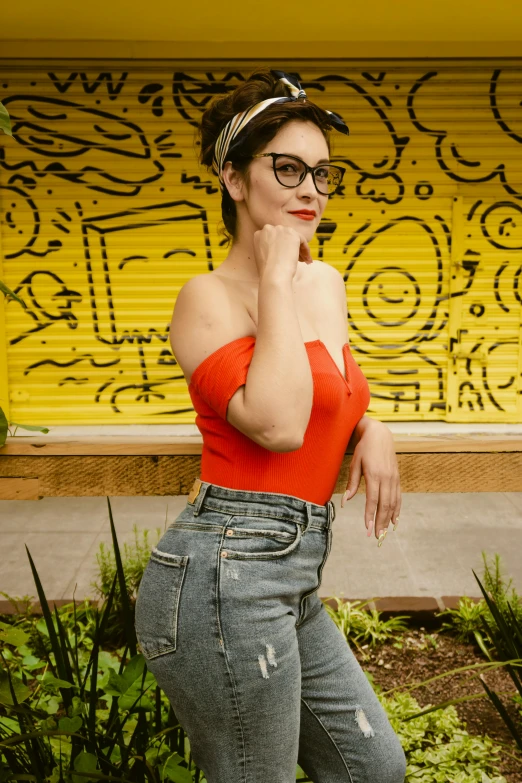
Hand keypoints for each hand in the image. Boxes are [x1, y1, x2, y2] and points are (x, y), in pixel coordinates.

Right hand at [253, 224, 312, 283]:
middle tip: (297, 259)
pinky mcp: (292, 234)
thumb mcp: (262, 256)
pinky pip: (302, 240)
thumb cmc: (267, 271)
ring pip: (293, 238)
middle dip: (290, 247)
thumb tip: (279, 250)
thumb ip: (268, 248)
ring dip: (299, 249)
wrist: (273, 274)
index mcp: (258, 235)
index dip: (280, 247)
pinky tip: (307, 260)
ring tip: (303, 261)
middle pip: (283, 236)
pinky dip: (305, 250)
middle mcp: (268, 229)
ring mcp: (280, 230)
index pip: (273, 238)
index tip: (284, 256)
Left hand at [340, 419, 400, 545]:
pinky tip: (395, 520)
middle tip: (376, 536)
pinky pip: (398, 497)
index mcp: (374, 474)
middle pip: (385, 504)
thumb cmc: (364, 449)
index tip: (367, 527)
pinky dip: (397, 510)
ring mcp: (393, 479)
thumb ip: (352, 483)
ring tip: (384, 532)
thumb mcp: (354, 463)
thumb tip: (345, 502)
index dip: (370, 514)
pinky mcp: (397, 478)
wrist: (380, 435)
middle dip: (381, 522)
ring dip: (389, 519)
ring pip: (393, 503)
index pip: (372, 499)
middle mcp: (386, 478)